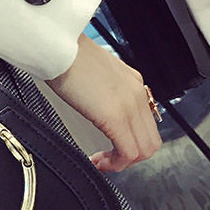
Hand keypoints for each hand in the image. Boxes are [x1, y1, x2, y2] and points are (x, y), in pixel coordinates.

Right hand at [46, 34, 161, 172]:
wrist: (58, 45)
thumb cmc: (65, 55)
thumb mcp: (91, 74)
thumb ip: (100, 91)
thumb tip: (93, 106)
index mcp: (132, 83)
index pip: (145, 123)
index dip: (130, 142)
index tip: (110, 148)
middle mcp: (137, 93)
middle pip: (151, 140)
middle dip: (130, 158)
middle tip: (108, 160)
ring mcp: (131, 104)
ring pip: (145, 149)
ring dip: (124, 162)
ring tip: (103, 162)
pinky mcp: (116, 117)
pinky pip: (128, 152)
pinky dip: (116, 164)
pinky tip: (98, 161)